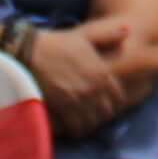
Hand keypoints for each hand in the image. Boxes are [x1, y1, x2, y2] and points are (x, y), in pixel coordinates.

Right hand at [26, 17, 141, 141]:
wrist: (30, 51)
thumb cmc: (57, 42)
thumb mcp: (85, 35)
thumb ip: (108, 35)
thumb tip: (128, 30)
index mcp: (102, 72)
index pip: (119, 97)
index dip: (114, 101)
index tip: (106, 102)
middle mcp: (94, 88)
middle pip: (107, 112)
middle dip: (102, 113)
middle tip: (93, 113)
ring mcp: (78, 100)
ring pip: (92, 122)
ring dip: (89, 123)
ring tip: (82, 121)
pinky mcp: (63, 108)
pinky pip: (76, 127)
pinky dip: (76, 129)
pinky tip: (71, 126)